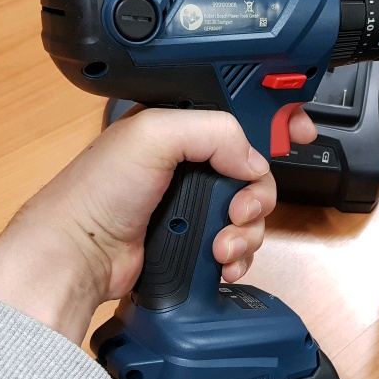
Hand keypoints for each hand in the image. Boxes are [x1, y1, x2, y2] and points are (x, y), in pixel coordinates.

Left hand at [0, 107, 316, 342]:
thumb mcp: (153, 134)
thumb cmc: (98, 191)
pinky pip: (239, 245)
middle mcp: (191, 163)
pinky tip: (221, 262)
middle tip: (240, 209)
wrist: (80, 256)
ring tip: (219, 245)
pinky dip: (238, 256)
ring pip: (252, 213)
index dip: (275, 122)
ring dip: (246, 232)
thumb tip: (252, 159)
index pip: (242, 115)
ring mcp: (194, 204)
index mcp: (182, 126)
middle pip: (256, 171)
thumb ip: (213, 131)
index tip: (299, 133)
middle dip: (257, 194)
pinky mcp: (195, 240)